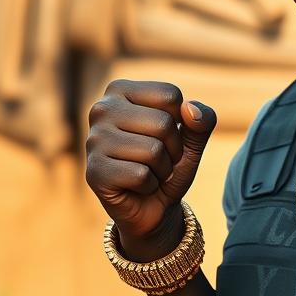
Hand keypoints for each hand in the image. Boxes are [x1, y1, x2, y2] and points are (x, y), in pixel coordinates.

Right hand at [86, 80, 216, 255]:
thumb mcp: (193, 139)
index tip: (167, 135)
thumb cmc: (169, 162)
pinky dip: (150, 185)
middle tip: (158, 159)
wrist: (153, 204)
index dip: (182, 120)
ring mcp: (93, 140)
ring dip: (162, 168)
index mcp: (121, 91)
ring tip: (148, 171)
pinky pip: (141, 175)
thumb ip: (202, 119)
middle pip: (163, 123)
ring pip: (152, 150)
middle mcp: (101, 109)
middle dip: (173, 148)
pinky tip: (137, 185)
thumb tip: (190, 109)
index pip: (170, 95)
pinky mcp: (93, 171)